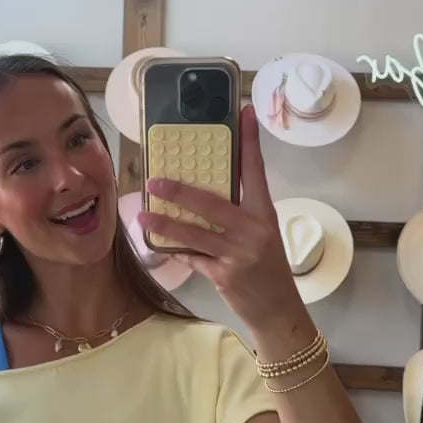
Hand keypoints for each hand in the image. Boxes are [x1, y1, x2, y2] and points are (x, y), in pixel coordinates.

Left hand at [138, 104, 303, 336]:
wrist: (278, 309)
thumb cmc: (266, 267)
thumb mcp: (260, 235)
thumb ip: (237, 215)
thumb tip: (199, 193)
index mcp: (265, 214)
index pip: (256, 171)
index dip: (249, 141)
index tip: (244, 113)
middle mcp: (254, 230)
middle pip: (213, 203)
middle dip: (180, 190)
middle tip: (155, 179)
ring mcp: (239, 254)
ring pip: (195, 233)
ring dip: (165, 223)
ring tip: (144, 214)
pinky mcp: (224, 275)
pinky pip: (192, 258)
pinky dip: (176, 250)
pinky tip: (158, 243)